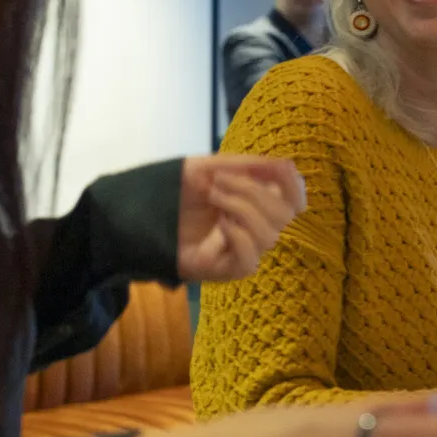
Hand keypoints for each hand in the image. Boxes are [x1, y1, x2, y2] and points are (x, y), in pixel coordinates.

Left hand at [177, 155, 305, 281]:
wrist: (141, 211)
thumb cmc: (178, 190)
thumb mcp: (214, 167)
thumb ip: (251, 166)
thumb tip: (289, 166)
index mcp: (257, 203)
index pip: (295, 201)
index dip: (295, 187)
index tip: (281, 171)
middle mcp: (255, 229)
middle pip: (284, 215)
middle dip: (254, 191)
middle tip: (219, 181)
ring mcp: (242, 251)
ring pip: (269, 236)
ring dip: (241, 208)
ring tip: (213, 197)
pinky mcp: (227, 270)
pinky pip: (250, 260)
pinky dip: (238, 237)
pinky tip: (219, 227)